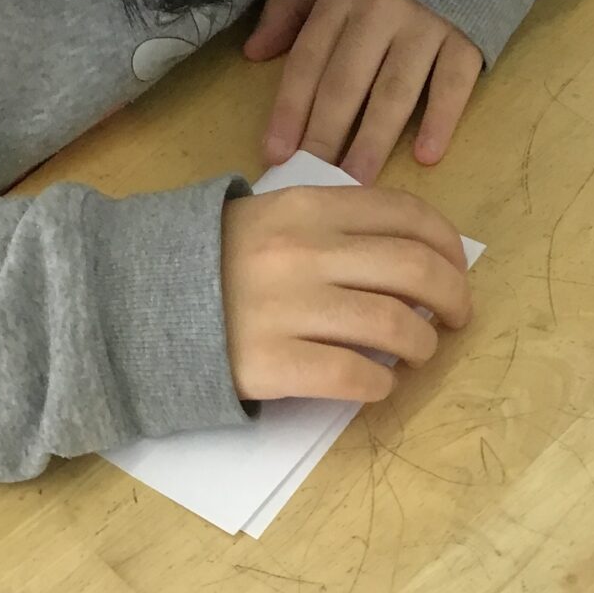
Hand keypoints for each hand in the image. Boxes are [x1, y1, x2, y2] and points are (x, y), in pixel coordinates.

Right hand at [221, 185, 471, 402]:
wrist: (135, 304)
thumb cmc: (214, 263)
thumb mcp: (269, 217)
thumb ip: (332, 223)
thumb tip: (412, 252)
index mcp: (307, 208)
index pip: (406, 215)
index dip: (448, 246)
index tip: (456, 270)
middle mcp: (303, 252)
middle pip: (414, 270)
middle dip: (453, 297)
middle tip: (457, 318)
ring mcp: (287, 309)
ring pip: (394, 325)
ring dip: (423, 345)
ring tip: (419, 353)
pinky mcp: (272, 362)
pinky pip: (354, 375)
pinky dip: (382, 384)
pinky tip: (380, 384)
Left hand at [245, 0, 483, 183]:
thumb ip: (291, 9)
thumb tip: (254, 53)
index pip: (308, 61)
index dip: (289, 109)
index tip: (275, 153)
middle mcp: (379, 10)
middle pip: (346, 83)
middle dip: (326, 135)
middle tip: (314, 181)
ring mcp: (426, 23)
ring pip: (395, 90)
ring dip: (374, 139)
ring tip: (358, 182)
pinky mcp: (468, 34)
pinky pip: (454, 83)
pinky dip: (442, 118)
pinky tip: (427, 156)